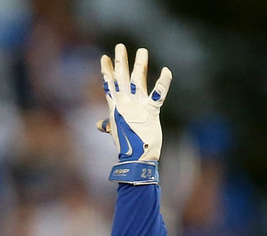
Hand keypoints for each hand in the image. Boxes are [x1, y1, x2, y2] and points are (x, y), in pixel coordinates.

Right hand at [98, 43, 172, 183]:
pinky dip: (164, 82)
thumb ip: (108, 124)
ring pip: (138, 79)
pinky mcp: (151, 111)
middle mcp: (125, 103)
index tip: (104, 57)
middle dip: (120, 61)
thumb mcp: (115, 131)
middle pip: (121, 77)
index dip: (106, 71)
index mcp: (115, 107)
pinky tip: (167, 70)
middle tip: (120, 46)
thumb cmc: (127, 145)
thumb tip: (99, 124)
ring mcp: (137, 105)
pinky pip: (159, 94)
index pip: (109, 84)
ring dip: (140, 64)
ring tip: (142, 50)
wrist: (136, 158)